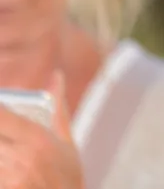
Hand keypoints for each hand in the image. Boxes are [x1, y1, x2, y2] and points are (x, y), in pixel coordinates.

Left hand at [0, 72, 83, 188]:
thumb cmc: (66, 177)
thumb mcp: (66, 142)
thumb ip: (57, 108)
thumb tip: (56, 75)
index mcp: (36, 139)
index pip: (0, 115)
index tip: (0, 109)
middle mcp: (19, 157)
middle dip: (0, 132)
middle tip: (6, 138)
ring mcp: (9, 178)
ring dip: (0, 153)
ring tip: (7, 152)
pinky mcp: (6, 188)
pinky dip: (0, 168)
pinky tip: (7, 168)